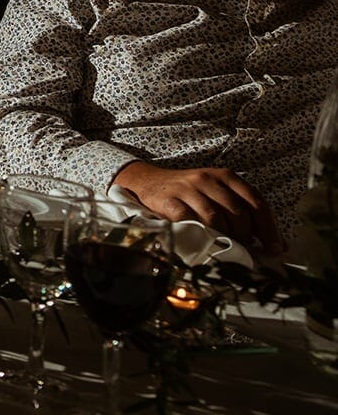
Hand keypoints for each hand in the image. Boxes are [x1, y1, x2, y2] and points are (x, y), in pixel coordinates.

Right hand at [112, 162, 283, 254]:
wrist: (148, 182)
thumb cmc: (190, 193)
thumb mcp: (218, 194)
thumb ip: (244, 213)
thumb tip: (278, 246)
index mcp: (225, 176)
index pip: (256, 201)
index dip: (269, 228)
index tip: (275, 248)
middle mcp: (208, 179)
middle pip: (237, 212)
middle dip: (246, 236)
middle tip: (244, 248)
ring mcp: (187, 189)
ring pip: (216, 218)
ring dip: (224, 238)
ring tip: (225, 247)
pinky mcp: (169, 201)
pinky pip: (191, 221)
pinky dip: (201, 235)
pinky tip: (204, 242)